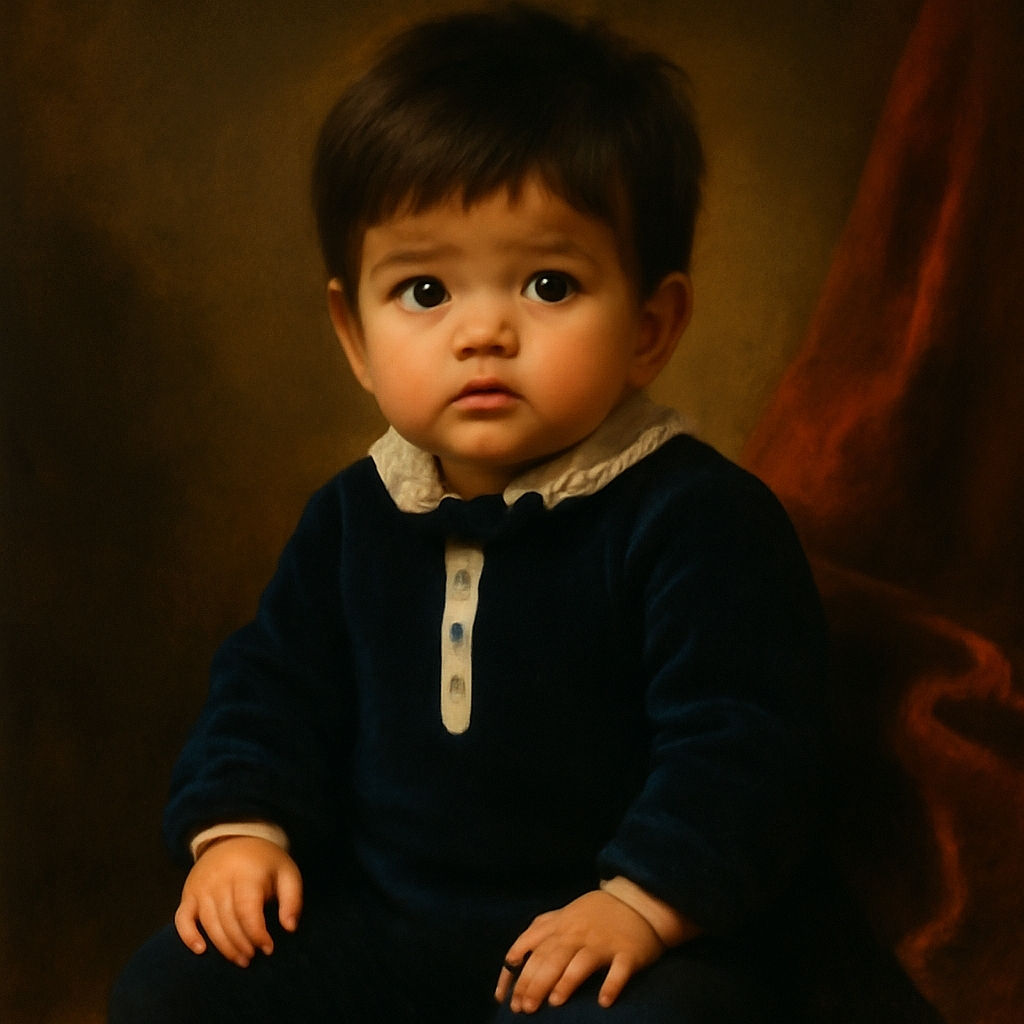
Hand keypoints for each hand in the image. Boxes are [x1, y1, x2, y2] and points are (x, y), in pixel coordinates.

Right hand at [173, 836, 302, 966]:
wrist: (232, 839)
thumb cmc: (264, 862)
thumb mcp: (286, 872)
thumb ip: (292, 899)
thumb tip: (290, 928)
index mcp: (246, 873)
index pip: (247, 911)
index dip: (257, 934)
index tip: (268, 948)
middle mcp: (220, 880)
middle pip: (228, 921)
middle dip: (242, 945)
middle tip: (253, 957)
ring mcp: (201, 887)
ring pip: (209, 924)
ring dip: (224, 947)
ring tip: (240, 958)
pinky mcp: (188, 894)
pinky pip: (182, 919)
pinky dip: (188, 937)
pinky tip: (201, 950)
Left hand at [494, 890, 663, 1012]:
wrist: (636, 901)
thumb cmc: (594, 914)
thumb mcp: (563, 915)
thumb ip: (539, 932)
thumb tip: (511, 959)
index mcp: (560, 926)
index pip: (530, 947)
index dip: (515, 972)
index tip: (504, 998)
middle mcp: (577, 933)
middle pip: (551, 957)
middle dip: (535, 982)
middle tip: (523, 1008)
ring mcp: (603, 942)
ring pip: (581, 962)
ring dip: (567, 982)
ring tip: (554, 1003)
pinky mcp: (628, 952)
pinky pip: (619, 970)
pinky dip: (611, 985)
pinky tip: (603, 1002)